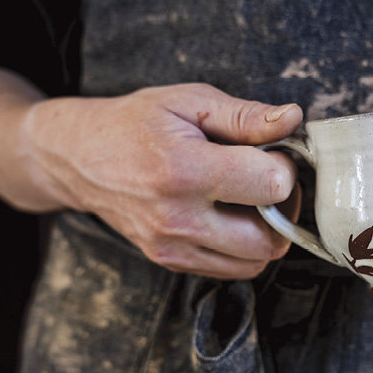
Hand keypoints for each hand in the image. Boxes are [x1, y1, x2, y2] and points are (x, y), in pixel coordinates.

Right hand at [24, 83, 302, 278]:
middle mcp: (179, 218)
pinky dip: (244, 248)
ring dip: (268, 232)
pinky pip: (231, 270)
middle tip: (268, 181)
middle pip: (270, 238)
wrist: (78, 159)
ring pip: (256, 262)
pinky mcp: (170, 261)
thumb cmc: (133, 124)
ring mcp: (173, 247)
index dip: (284, 167)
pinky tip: (231, 217)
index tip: (270, 154)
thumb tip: (294, 120)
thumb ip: (245, 115)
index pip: (272, 186)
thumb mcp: (188, 102)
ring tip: (250, 200)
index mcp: (185, 170)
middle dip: (285, 208)